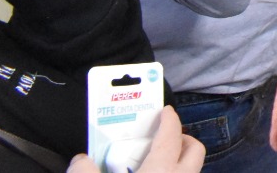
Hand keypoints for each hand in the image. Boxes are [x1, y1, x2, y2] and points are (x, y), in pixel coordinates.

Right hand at [68, 107, 204, 172]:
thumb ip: (86, 172)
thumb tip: (80, 159)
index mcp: (162, 170)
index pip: (172, 135)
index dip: (170, 119)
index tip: (165, 110)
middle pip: (195, 151)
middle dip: (182, 139)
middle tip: (163, 137)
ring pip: (192, 170)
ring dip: (179, 160)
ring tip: (156, 160)